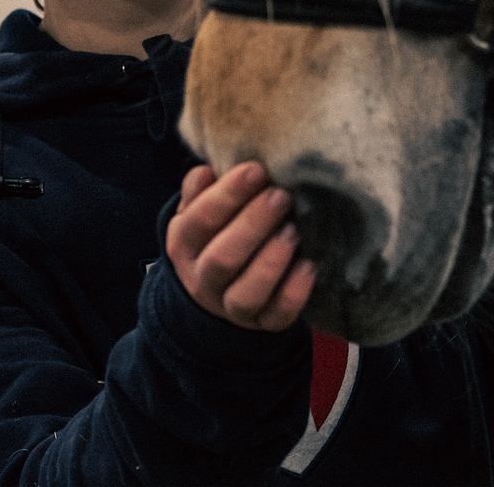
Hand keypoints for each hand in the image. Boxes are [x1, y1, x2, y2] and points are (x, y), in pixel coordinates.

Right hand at [166, 161, 316, 330]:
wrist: (217, 289)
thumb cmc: (216, 232)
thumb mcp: (198, 208)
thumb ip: (200, 189)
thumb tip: (207, 172)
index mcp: (184, 244)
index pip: (200, 220)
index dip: (227, 194)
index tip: (256, 169)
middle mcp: (202, 280)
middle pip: (222, 258)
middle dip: (253, 224)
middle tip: (280, 196)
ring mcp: (231, 307)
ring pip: (245, 294)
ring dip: (270, 262)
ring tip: (293, 231)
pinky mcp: (263, 323)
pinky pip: (278, 315)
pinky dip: (294, 293)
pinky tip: (309, 266)